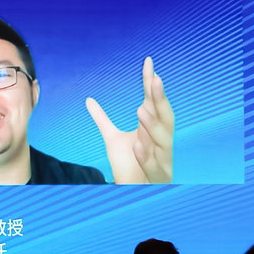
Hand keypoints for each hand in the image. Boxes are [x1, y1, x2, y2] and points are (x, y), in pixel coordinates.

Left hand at [85, 56, 172, 183]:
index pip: (153, 102)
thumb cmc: (127, 164)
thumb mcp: (111, 138)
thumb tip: (89, 100)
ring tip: (140, 109)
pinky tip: (137, 145)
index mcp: (153, 129)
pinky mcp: (159, 176)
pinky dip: (147, 156)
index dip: (151, 84)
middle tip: (154, 79)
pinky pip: (155, 165)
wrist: (131, 190)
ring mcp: (163, 159)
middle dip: (160, 99)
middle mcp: (162, 141)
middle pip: (164, 117)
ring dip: (152, 125)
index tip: (148, 63)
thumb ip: (102, 119)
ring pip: (162, 140)